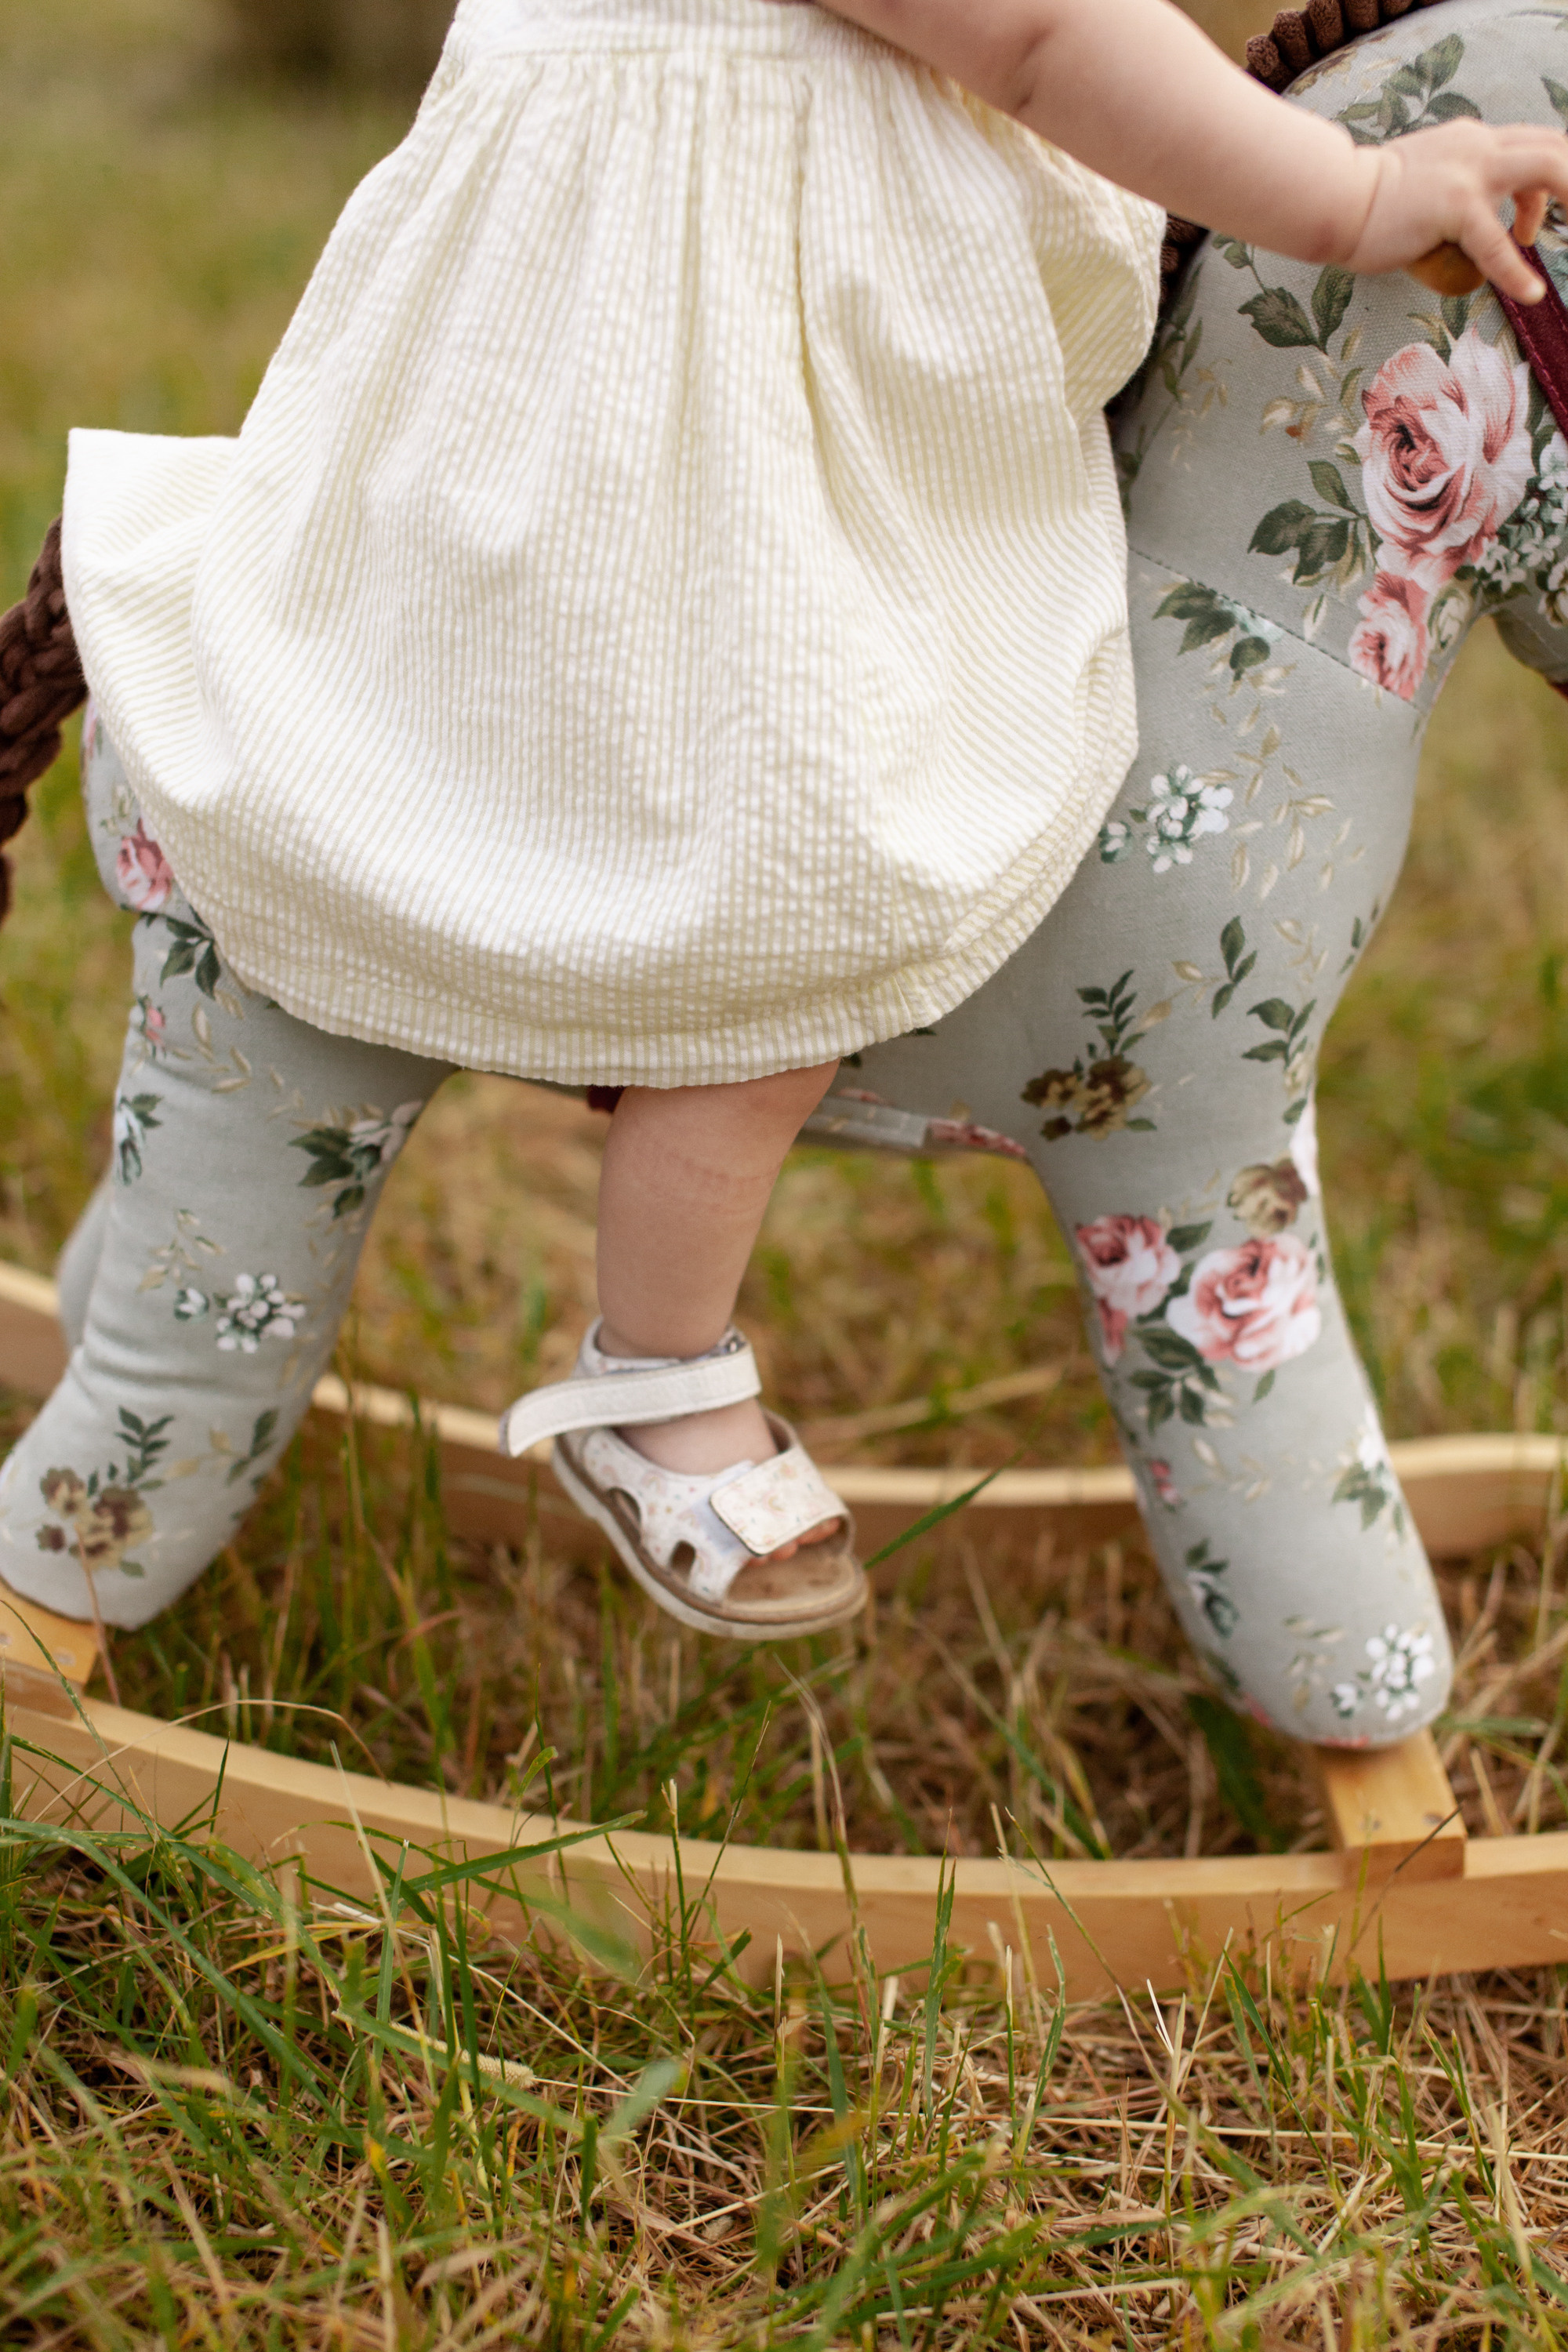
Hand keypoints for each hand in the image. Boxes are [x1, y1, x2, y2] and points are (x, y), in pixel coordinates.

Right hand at [1347, 121, 1567, 300]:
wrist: (1331, 199)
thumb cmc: (1363, 204)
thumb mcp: (1420, 182)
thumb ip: (1449, 190)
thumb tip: (1459, 227)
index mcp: (1471, 141)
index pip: (1533, 144)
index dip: (1551, 181)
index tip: (1533, 227)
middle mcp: (1478, 146)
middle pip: (1554, 147)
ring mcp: (1470, 171)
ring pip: (1548, 168)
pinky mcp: (1456, 204)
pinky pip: (1498, 243)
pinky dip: (1517, 272)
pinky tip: (1530, 295)